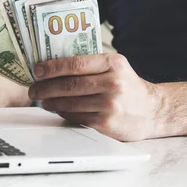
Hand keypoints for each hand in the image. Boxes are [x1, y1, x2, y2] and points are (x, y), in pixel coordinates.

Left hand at [28, 54, 161, 141]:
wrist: (152, 111)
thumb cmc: (129, 87)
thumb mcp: (117, 67)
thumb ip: (92, 65)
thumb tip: (54, 67)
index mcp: (113, 64)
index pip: (75, 63)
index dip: (52, 67)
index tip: (38, 70)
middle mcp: (113, 83)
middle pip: (69, 85)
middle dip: (45, 87)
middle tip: (34, 89)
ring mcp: (109, 104)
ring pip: (69, 102)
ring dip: (51, 102)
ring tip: (42, 100)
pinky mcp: (106, 123)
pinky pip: (76, 117)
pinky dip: (62, 113)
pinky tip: (57, 109)